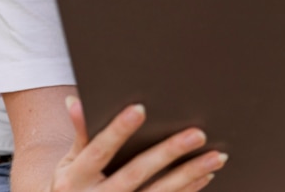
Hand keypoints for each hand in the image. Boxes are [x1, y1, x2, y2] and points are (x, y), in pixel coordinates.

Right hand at [51, 97, 227, 190]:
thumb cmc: (73, 186)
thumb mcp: (68, 162)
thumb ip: (80, 134)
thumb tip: (75, 101)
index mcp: (75, 179)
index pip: (99, 150)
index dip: (118, 130)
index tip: (139, 107)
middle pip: (136, 174)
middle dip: (168, 153)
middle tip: (198, 134)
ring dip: (189, 175)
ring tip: (215, 156)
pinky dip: (188, 190)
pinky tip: (205, 174)